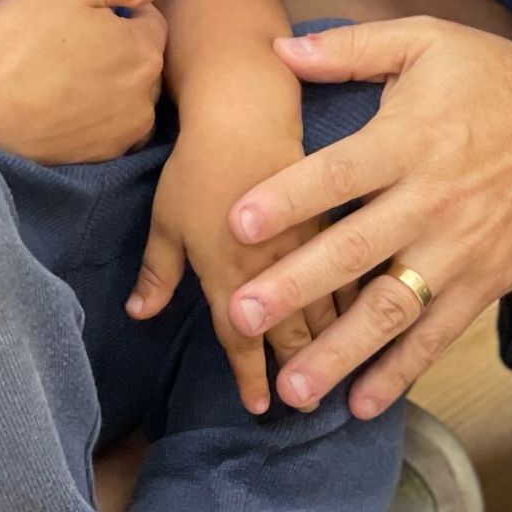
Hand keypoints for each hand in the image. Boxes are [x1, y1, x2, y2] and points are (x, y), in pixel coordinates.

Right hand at [0, 0, 166, 163]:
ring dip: (104, 85)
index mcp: (146, 52)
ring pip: (124, 98)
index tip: (79, 11)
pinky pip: (102, 130)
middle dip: (115, 48)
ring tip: (59, 76)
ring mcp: (121, 138)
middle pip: (139, 60)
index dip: (115, 8)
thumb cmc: (21, 38)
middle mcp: (146, 101)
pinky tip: (57, 108)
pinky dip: (88, 118)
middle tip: (66, 41)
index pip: (150, 18)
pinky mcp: (94, 162)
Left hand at [127, 78, 345, 417]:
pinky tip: (372, 318)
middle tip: (309, 405)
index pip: (241, 338)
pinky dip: (361, 301)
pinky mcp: (334, 221)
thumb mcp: (165, 217)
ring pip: (331, 309)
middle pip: (293, 331)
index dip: (249, 375)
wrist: (244, 105)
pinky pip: (355, 272)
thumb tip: (139, 313)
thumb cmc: (198, 160)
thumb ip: (157, 271)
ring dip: (336, 344)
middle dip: (302, 369)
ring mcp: (310, 245)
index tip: (261, 407)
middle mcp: (276, 268)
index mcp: (230, 273)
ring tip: (344, 379)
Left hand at [223, 20, 511, 420]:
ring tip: (293, 388)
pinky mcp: (486, 282)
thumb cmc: (495, 77)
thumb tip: (280, 48)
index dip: (288, 199)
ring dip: (341, 351)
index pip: (338, 175)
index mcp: (408, 141)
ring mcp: (460, 250)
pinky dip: (402, 371)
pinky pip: (439, 334)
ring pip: (393, 309)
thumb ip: (350, 47)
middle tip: (242, 317)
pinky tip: (362, 403)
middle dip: (296, 287)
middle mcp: (430, 202)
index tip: (237, 225)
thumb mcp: (426, 40)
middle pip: (354, 251)